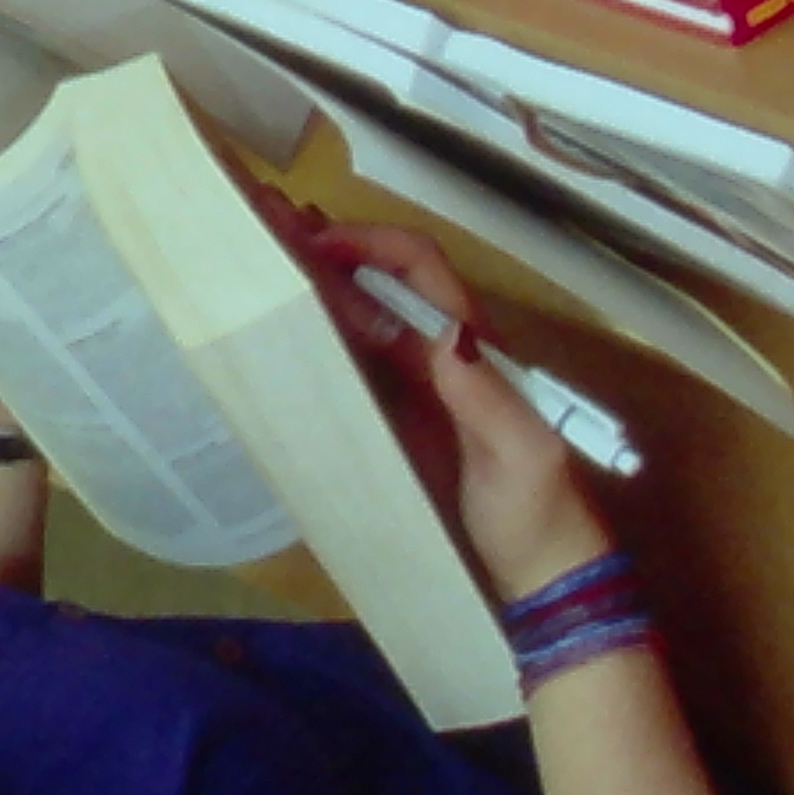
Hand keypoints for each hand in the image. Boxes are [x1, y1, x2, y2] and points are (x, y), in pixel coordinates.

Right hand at [298, 212, 607, 599]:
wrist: (539, 576)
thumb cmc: (535, 513)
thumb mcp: (522, 457)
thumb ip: (487, 398)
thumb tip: (444, 334)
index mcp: (473, 346)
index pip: (419, 268)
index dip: (369, 244)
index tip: (313, 243)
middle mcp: (439, 350)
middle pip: (381, 277)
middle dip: (326, 243)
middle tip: (261, 218)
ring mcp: (413, 382)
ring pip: (360, 311)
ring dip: (312, 276)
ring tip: (254, 248)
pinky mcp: (392, 415)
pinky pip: (350, 356)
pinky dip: (312, 325)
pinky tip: (274, 318)